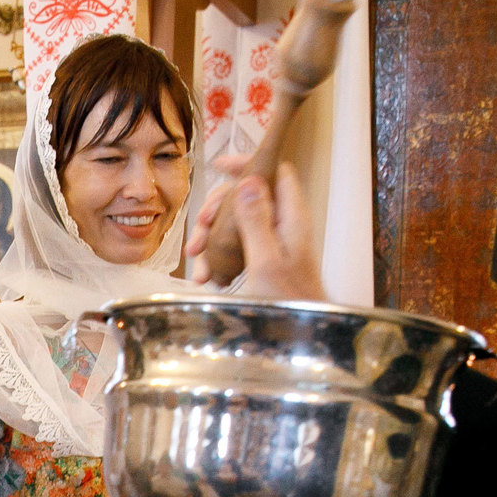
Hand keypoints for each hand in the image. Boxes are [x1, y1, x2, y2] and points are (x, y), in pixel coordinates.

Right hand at [187, 164, 326, 301]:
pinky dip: (219, 255)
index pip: (274, 171)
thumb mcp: (265, 260)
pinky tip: (205, 274)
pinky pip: (238, 245)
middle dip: (219, 208)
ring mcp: (275, 241)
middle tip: (200, 227)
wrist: (300, 333)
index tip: (219, 166)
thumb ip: (256, 220)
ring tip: (196, 260)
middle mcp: (284, 224)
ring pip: (238, 221)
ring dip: (212, 236)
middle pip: (248, 195)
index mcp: (290, 217)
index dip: (248, 163)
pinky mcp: (265, 258)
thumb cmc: (287, 301)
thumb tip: (248, 181)